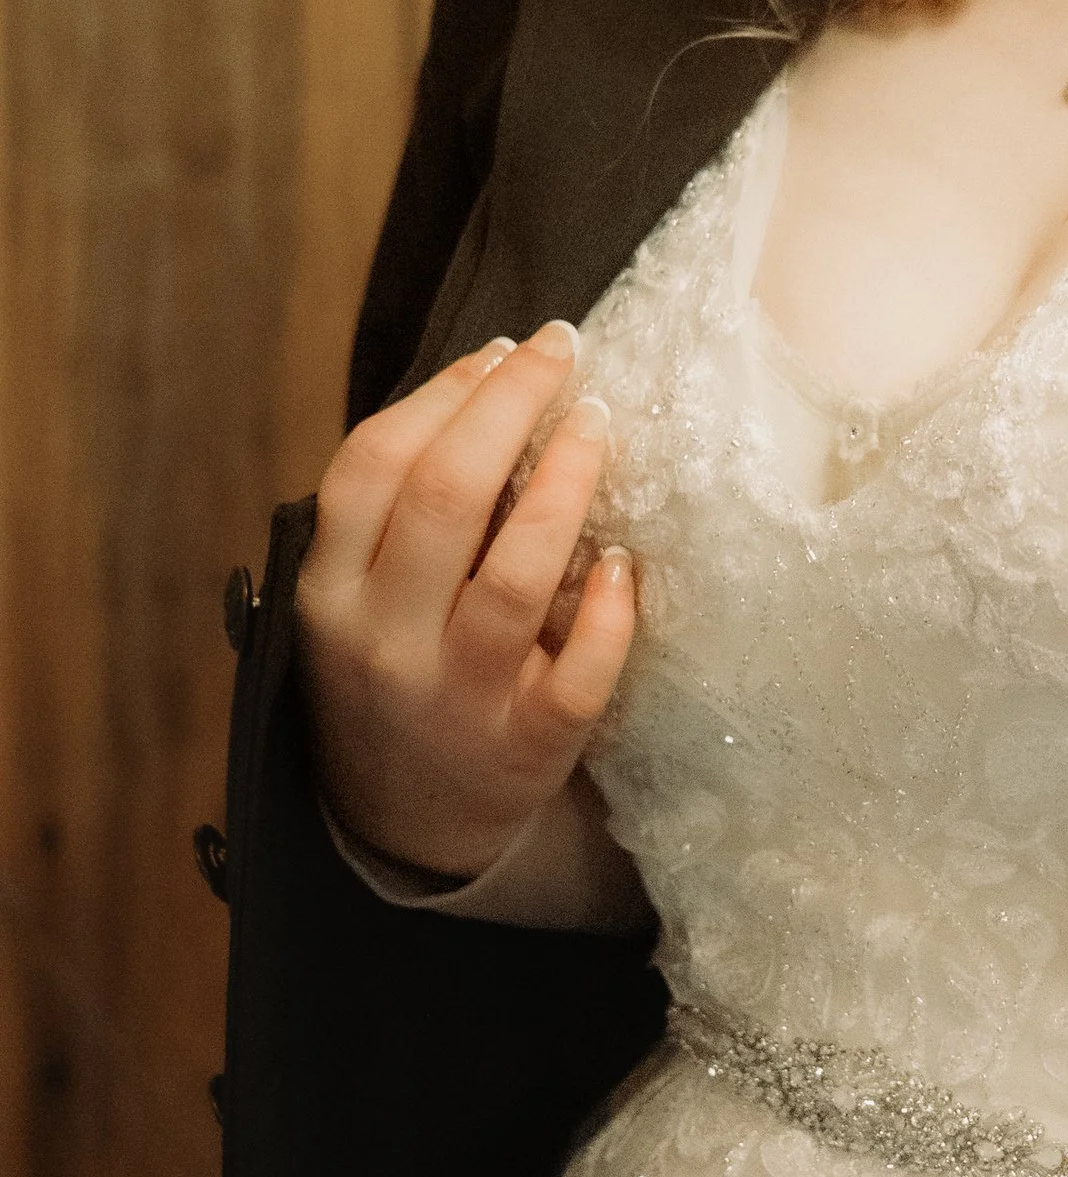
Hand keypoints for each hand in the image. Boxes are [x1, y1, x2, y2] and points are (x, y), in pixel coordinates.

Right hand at [294, 324, 638, 877]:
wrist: (405, 827)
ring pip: (516, 577)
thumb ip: (402, 511)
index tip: (506, 349)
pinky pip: (577, 674)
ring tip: (599, 424)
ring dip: (564, 487)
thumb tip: (495, 381)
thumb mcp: (360, 596)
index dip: (444, 394)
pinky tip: (626, 566)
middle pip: (446, 498)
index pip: (373, 464)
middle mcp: (384, 639)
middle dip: (510, 407)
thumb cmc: (396, 671)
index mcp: (331, 590)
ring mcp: (455, 696)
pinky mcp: (527, 747)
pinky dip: (608, 614)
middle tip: (564, 351)